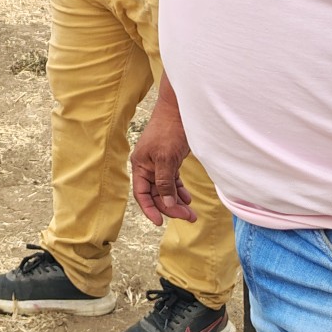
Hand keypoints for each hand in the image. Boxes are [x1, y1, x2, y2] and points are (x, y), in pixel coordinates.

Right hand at [129, 90, 196, 225]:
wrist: (179, 109)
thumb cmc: (169, 130)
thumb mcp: (166, 158)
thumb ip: (165, 183)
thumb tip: (168, 205)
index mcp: (140, 165)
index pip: (141, 194)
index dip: (150, 209)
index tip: (160, 222)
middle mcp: (147, 166)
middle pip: (156, 194)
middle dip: (170, 207)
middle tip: (188, 217)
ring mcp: (158, 163)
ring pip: (165, 190)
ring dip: (177, 202)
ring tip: (192, 213)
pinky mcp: (169, 160)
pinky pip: (172, 181)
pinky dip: (179, 191)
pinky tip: (187, 198)